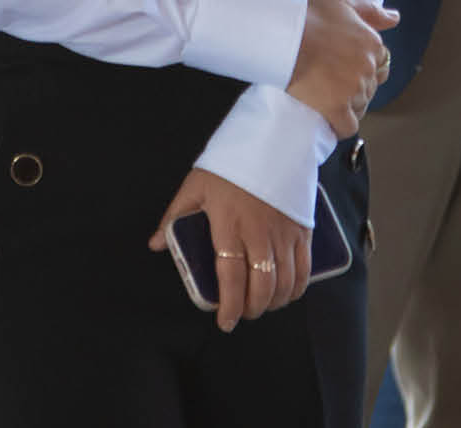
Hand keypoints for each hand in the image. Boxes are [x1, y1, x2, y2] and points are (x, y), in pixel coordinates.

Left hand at [149, 169, 310, 331]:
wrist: (274, 138)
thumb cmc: (231, 164)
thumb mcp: (196, 185)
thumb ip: (175, 216)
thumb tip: (157, 244)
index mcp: (230, 225)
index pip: (231, 277)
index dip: (230, 306)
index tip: (225, 322)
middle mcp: (260, 233)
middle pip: (262, 286)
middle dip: (252, 309)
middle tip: (242, 314)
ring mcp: (284, 232)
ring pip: (284, 282)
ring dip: (274, 302)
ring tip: (262, 305)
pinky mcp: (302, 228)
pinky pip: (304, 268)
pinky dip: (297, 287)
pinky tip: (287, 293)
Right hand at [286, 0, 397, 137]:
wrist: (284, 33)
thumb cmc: (309, 15)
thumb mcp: (343, 0)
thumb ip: (372, 12)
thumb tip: (394, 18)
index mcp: (372, 44)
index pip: (380, 63)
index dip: (363, 66)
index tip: (345, 65)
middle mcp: (367, 68)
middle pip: (370, 86)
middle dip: (355, 85)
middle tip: (332, 80)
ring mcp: (353, 89)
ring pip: (360, 106)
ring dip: (347, 105)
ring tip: (327, 96)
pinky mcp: (336, 108)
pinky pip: (347, 127)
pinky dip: (340, 126)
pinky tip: (330, 119)